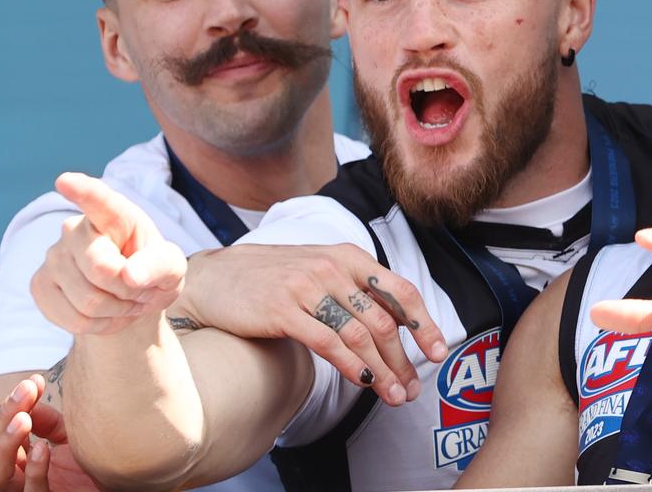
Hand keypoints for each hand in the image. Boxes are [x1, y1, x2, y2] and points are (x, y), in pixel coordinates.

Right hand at [0, 375, 98, 491]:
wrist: (118, 485)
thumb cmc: (91, 463)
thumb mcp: (70, 436)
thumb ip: (49, 420)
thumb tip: (29, 391)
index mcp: (23, 457)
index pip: (5, 431)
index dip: (13, 405)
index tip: (33, 380)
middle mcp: (20, 475)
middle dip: (6, 417)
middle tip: (25, 391)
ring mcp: (31, 491)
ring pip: (0, 476)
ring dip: (8, 444)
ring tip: (23, 419)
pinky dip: (34, 471)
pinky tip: (42, 448)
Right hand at [30, 172, 186, 334]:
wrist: (130, 297)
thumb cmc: (152, 271)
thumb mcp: (172, 268)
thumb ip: (159, 266)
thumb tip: (130, 276)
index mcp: (114, 215)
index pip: (98, 200)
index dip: (82, 190)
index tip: (65, 181)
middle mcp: (76, 229)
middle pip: (100, 268)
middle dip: (129, 289)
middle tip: (140, 288)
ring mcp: (53, 256)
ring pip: (88, 300)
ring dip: (117, 310)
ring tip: (125, 300)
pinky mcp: (40, 285)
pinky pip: (74, 319)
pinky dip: (99, 325)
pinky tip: (106, 313)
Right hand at [178, 244, 448, 406]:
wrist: (213, 279)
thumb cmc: (270, 279)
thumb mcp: (319, 270)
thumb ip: (354, 288)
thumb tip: (394, 323)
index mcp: (347, 255)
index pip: (399, 290)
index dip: (424, 323)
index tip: (438, 352)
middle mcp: (332, 267)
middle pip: (383, 319)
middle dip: (403, 359)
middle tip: (413, 387)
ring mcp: (307, 287)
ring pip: (360, 334)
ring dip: (382, 371)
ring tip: (394, 396)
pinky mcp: (283, 310)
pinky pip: (328, 343)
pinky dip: (351, 366)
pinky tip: (363, 384)